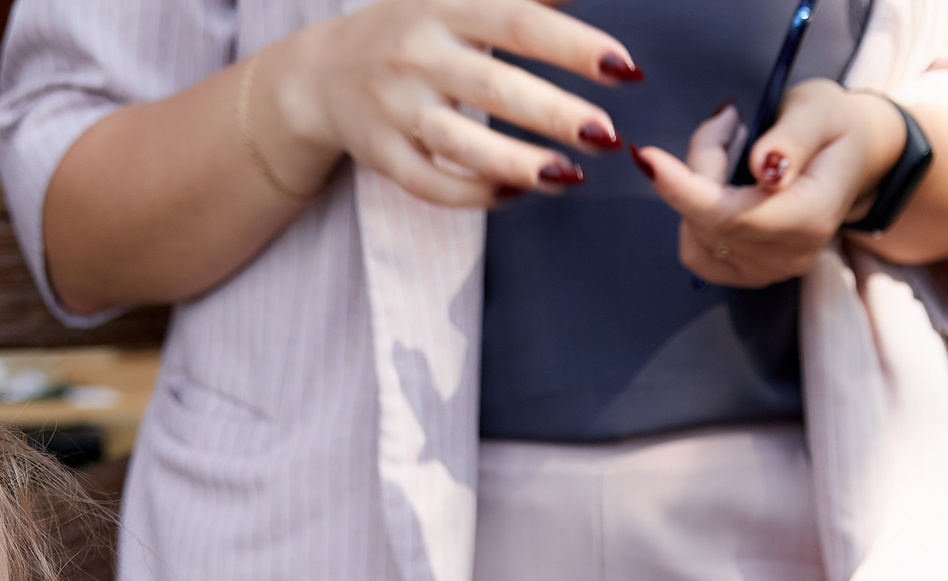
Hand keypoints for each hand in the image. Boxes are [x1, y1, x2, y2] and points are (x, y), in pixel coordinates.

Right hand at [271, 0, 639, 208]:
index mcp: (446, 6)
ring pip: (460, 144)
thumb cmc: (417, 28)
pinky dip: (475, 194)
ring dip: (518, 163)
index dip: (573, 46)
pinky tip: (520, 193)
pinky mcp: (382, 155)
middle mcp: (418, 54)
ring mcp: (395, 108)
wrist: (321, 72)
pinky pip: (430, 184)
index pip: (518, 22)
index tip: (625, 68)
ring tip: (571, 177)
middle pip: (494, 87)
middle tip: (607, 135)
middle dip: (554, 114)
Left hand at [636, 80, 907, 287]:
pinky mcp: (749, 274)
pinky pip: (697, 249)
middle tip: (728, 122)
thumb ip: (792, 138)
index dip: (685, 188)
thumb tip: (764, 167)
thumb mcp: (819, 111)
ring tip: (734, 149)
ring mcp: (768, 271)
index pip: (732, 214)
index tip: (648, 159)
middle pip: (709, 217)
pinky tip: (721, 186)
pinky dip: (695, 213)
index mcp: (810, 215)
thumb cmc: (832, 128)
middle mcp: (789, 255)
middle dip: (702, 164)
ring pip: (697, 232)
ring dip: (697, 186)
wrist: (850, 160)